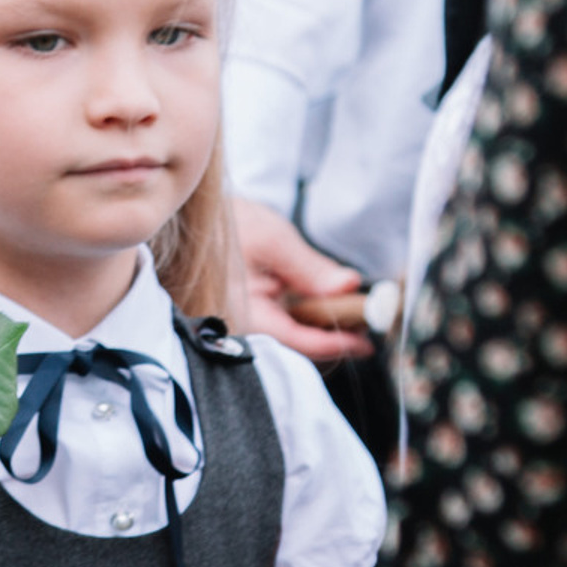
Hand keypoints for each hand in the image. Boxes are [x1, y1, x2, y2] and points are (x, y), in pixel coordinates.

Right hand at [233, 198, 374, 363]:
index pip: (297, 341)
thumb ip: (311, 267)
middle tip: (363, 319)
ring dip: (321, 327)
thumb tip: (349, 285)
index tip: (367, 342)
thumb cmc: (231, 224)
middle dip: (332, 337)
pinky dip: (306, 320)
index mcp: (243, 313)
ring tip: (347, 308)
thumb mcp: (273, 238)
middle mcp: (241, 327)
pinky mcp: (250, 318)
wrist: (200, 218)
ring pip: (291, 341)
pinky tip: (321, 305)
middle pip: (296, 347)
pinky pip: (282, 329)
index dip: (336, 344)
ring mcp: (246, 325)